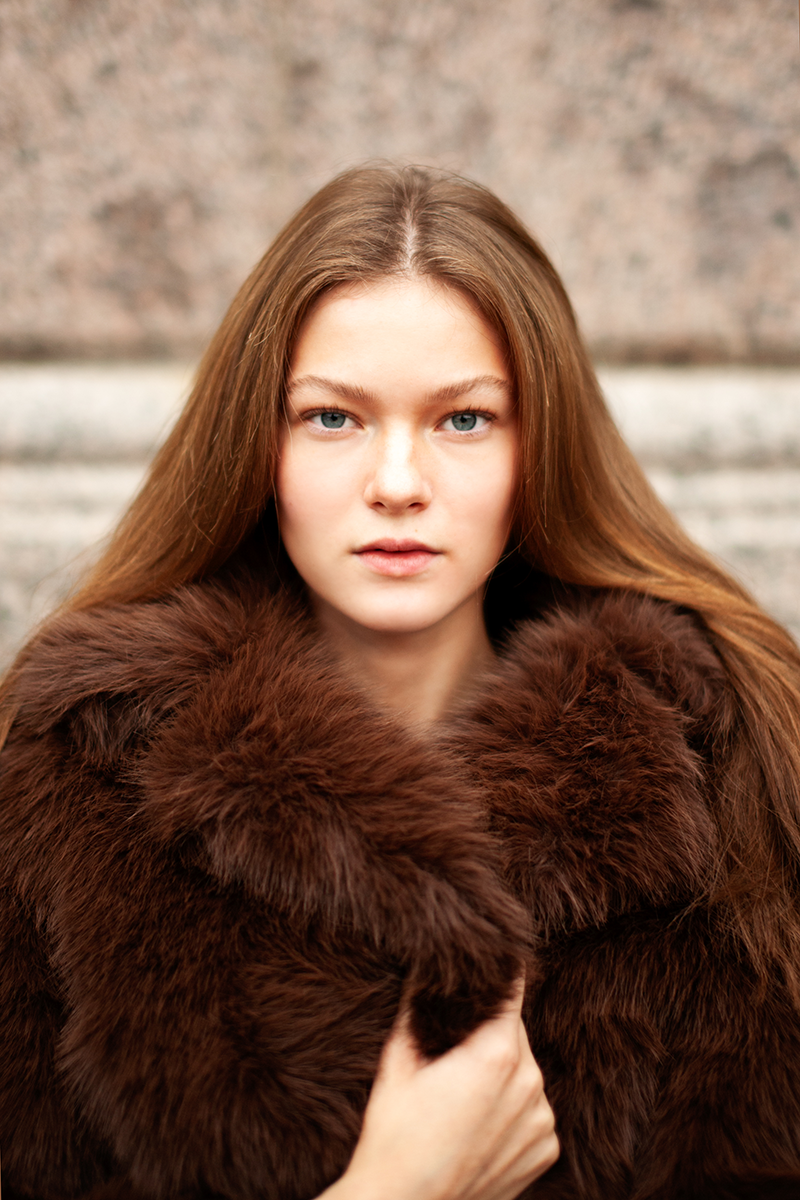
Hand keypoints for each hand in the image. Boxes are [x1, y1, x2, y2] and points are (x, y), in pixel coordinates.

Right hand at [320, 978, 558, 1199]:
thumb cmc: (394, 1134)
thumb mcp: (398, 1059)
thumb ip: (418, 1005)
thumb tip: (425, 965)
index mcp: (497, 1054)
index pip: (511, 991)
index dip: (503, 971)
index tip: (500, 954)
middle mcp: (530, 1083)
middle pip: (514, 1032)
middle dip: (489, 1029)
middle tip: (455, 1043)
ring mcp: (542, 1120)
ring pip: (525, 1070)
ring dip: (503, 1070)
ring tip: (463, 1092)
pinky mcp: (546, 1150)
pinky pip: (533, 1109)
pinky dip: (513, 1108)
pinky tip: (480, 1122)